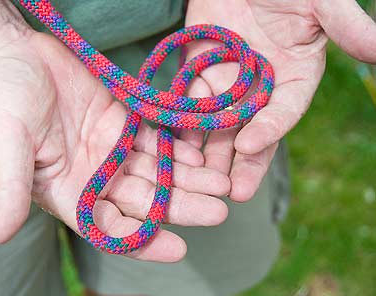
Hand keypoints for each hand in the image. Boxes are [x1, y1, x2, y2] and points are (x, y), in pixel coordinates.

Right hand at [0, 13, 231, 260]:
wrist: (14, 53)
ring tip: (222, 184)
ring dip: (188, 178)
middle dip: (181, 206)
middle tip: (219, 211)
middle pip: (144, 199)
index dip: (143, 241)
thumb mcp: (5, 144)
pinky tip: (200, 154)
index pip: (109, 227)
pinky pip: (155, 138)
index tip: (178, 249)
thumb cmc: (2, 98)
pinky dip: (176, 147)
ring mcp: (110, 148)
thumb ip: (9, 189)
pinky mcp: (122, 121)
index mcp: (67, 191)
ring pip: (156, 170)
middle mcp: (94, 175)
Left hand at [183, 0, 375, 200]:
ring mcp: (228, 87)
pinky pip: (189, 106)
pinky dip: (182, 127)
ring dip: (209, 154)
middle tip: (232, 191)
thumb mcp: (319, 3)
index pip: (284, 111)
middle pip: (252, 132)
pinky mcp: (199, 78)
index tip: (253, 143)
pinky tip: (173, 148)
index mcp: (294, 79)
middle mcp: (261, 92)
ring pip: (218, 127)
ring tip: (199, 180)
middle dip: (242, 162)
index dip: (271, 127)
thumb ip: (344, 26)